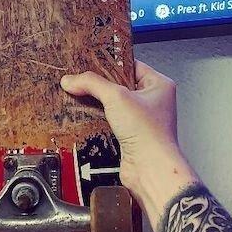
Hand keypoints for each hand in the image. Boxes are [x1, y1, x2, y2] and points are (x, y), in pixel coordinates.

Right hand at [61, 61, 199, 231]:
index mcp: (159, 85)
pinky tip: (84, 115)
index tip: (90, 62)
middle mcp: (153, 101)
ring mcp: (142, 119)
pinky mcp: (130, 136)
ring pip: (114, 104)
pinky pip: (111, 121)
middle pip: (120, 84)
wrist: (150, 169)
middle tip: (81, 79)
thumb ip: (92, 84)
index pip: (130, 65)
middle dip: (100, 84)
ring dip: (97, 103)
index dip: (110, 63)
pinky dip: (98, 118)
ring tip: (79, 95)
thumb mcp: (116, 97)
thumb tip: (72, 79)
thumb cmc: (149, 134)